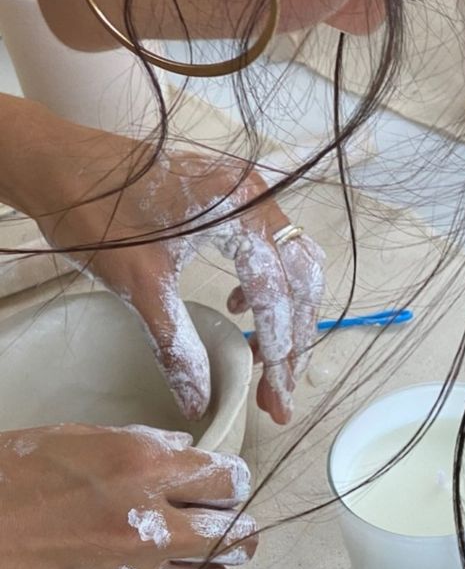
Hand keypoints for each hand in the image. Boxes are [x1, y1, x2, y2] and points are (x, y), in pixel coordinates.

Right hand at [0, 424, 256, 568]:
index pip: (232, 480)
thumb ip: (141, 445)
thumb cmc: (5, 478)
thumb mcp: (74, 438)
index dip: (230, 484)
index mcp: (144, 468)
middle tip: (218, 528)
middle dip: (234, 530)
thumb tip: (185, 455)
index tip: (221, 488)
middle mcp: (152, 526)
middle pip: (239, 537)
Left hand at [33, 125, 324, 423]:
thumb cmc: (97, 215)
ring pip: (292, 262)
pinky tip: (236, 306)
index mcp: (241, 211)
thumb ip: (178, 347)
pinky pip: (269, 244)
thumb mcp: (140, 287)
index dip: (280, 353)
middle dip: (294, 338)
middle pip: (300, 278)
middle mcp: (256, 195)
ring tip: (264, 354)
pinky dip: (267, 282)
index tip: (276, 400)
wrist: (59, 164)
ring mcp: (246, 191)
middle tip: (278, 389)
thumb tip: (198, 403)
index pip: (277, 294)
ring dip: (285, 312)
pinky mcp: (231, 195)